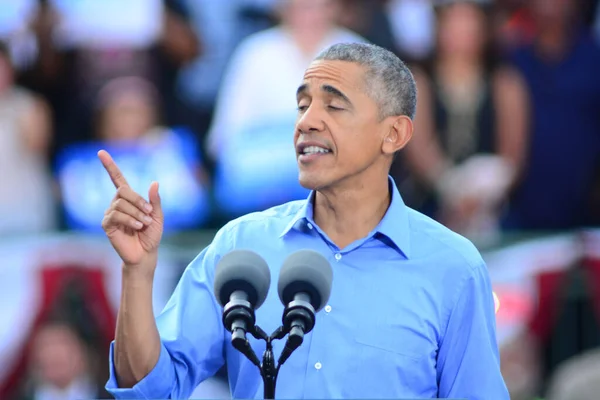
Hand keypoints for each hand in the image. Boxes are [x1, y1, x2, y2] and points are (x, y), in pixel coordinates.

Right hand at [98, 150, 163, 267]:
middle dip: (138, 200)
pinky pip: (115, 215)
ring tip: (144, 224)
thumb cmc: (151, 235)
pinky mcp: (107, 225)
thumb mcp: (158, 216)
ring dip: (137, 213)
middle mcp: (117, 203)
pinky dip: (129, 219)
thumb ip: (155, 201)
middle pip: (123, 190)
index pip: (117, 178)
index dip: (109, 165)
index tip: (101, 152)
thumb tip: (155, 182)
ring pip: (121, 203)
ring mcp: (110, 213)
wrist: (145, 253)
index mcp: (129, 199)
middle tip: (149, 213)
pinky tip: (137, 227)